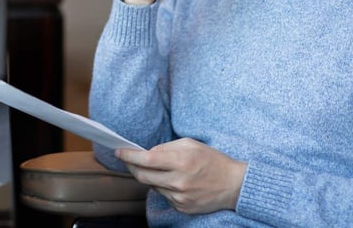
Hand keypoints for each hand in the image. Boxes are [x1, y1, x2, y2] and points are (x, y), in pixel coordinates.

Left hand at [115, 138, 245, 214]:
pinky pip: (163, 195)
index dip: (129, 156)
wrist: (234, 185)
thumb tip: (146, 153)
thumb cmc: (212, 160)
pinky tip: (172, 180)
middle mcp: (179, 181)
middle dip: (132, 166)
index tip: (119, 151)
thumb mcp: (190, 144)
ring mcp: (180, 197)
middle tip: (128, 159)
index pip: (146, 160)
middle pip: (143, 176)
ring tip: (158, 168)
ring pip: (152, 186)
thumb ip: (166, 147)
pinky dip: (162, 187)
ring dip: (149, 177)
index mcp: (181, 162)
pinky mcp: (182, 208)